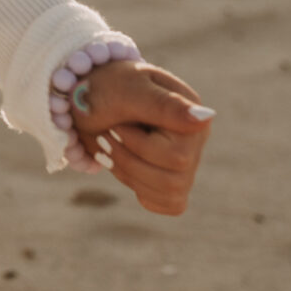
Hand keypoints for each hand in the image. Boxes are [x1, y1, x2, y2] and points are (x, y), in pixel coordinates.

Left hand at [70, 59, 212, 215]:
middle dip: (128, 160)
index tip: (116, 127)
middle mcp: (195, 139)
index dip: (139, 147)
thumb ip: (165, 105)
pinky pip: (169, 203)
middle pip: (174, 179)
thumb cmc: (106, 87)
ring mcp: (188, 160)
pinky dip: (140, 189)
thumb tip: (207, 117)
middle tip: (105, 137)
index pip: (178, 156)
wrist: (83, 98)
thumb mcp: (128, 90)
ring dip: (129, 174)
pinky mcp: (174, 178)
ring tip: (108, 149)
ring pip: (172, 193)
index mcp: (192, 114)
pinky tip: (123, 166)